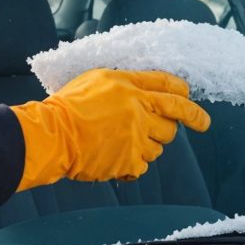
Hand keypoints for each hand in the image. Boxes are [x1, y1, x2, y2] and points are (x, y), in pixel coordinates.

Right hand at [10, 69, 210, 190]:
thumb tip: (146, 88)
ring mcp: (136, 137)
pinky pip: (143, 166)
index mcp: (130, 86)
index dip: (185, 94)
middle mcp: (138, 110)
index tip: (193, 102)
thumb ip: (126, 82)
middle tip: (162, 130)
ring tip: (121, 142)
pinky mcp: (129, 160)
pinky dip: (132, 164)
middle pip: (174, 120)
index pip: (170, 86)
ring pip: (160, 146)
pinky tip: (114, 157)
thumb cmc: (68, 106)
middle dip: (173, 125)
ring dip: (147, 146)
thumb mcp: (97, 78)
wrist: (52, 135)